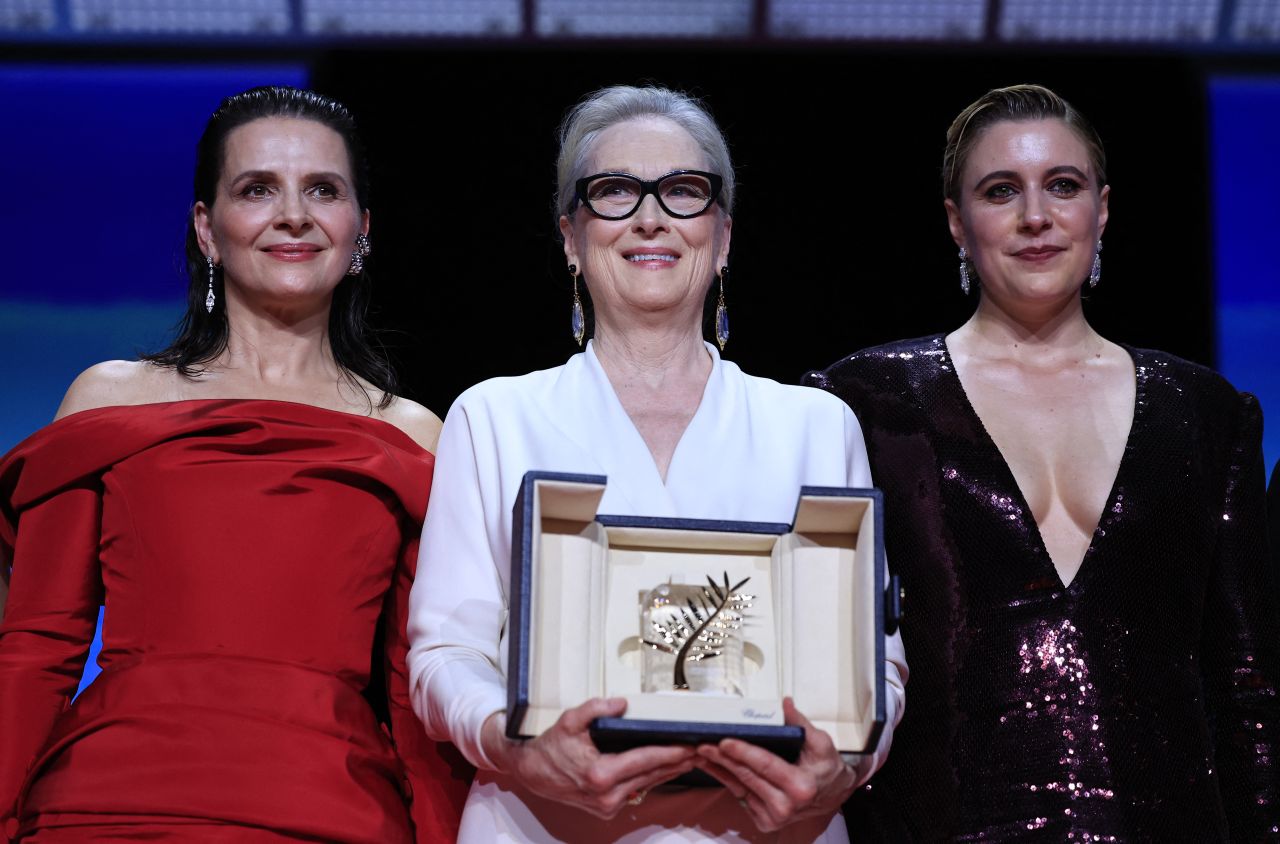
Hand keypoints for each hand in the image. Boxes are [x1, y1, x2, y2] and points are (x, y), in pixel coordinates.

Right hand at [482, 697, 696, 818]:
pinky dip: (652, 778)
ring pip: (648, 785)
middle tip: (702, 748)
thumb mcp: (571, 720)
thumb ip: (597, 709)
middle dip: (678, 762)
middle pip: (653, 775)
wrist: (532, 773)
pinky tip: (667, 768)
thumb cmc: (552, 746)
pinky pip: (637, 790)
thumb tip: (622, 704)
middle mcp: (607, 795)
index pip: (646, 761)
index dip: (671, 753)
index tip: (690, 746)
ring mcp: (608, 805)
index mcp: (600, 774)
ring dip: (670, 771)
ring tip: (691, 757)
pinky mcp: (607, 808)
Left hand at [696, 697, 857, 831]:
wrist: (832, 794)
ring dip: (719, 769)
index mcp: (800, 786)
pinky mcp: (765, 821)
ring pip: (739, 787)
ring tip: (703, 752)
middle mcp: (786, 805)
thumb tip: (786, 704)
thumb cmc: (825, 768)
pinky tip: (715, 766)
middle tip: (703, 743)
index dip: (743, 752)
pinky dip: (727, 780)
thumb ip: (800, 722)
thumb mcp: (821, 742)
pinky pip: (740, 796)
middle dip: (723, 759)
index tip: (724, 741)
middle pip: (747, 776)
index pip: (765, 765)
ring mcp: (775, 816)